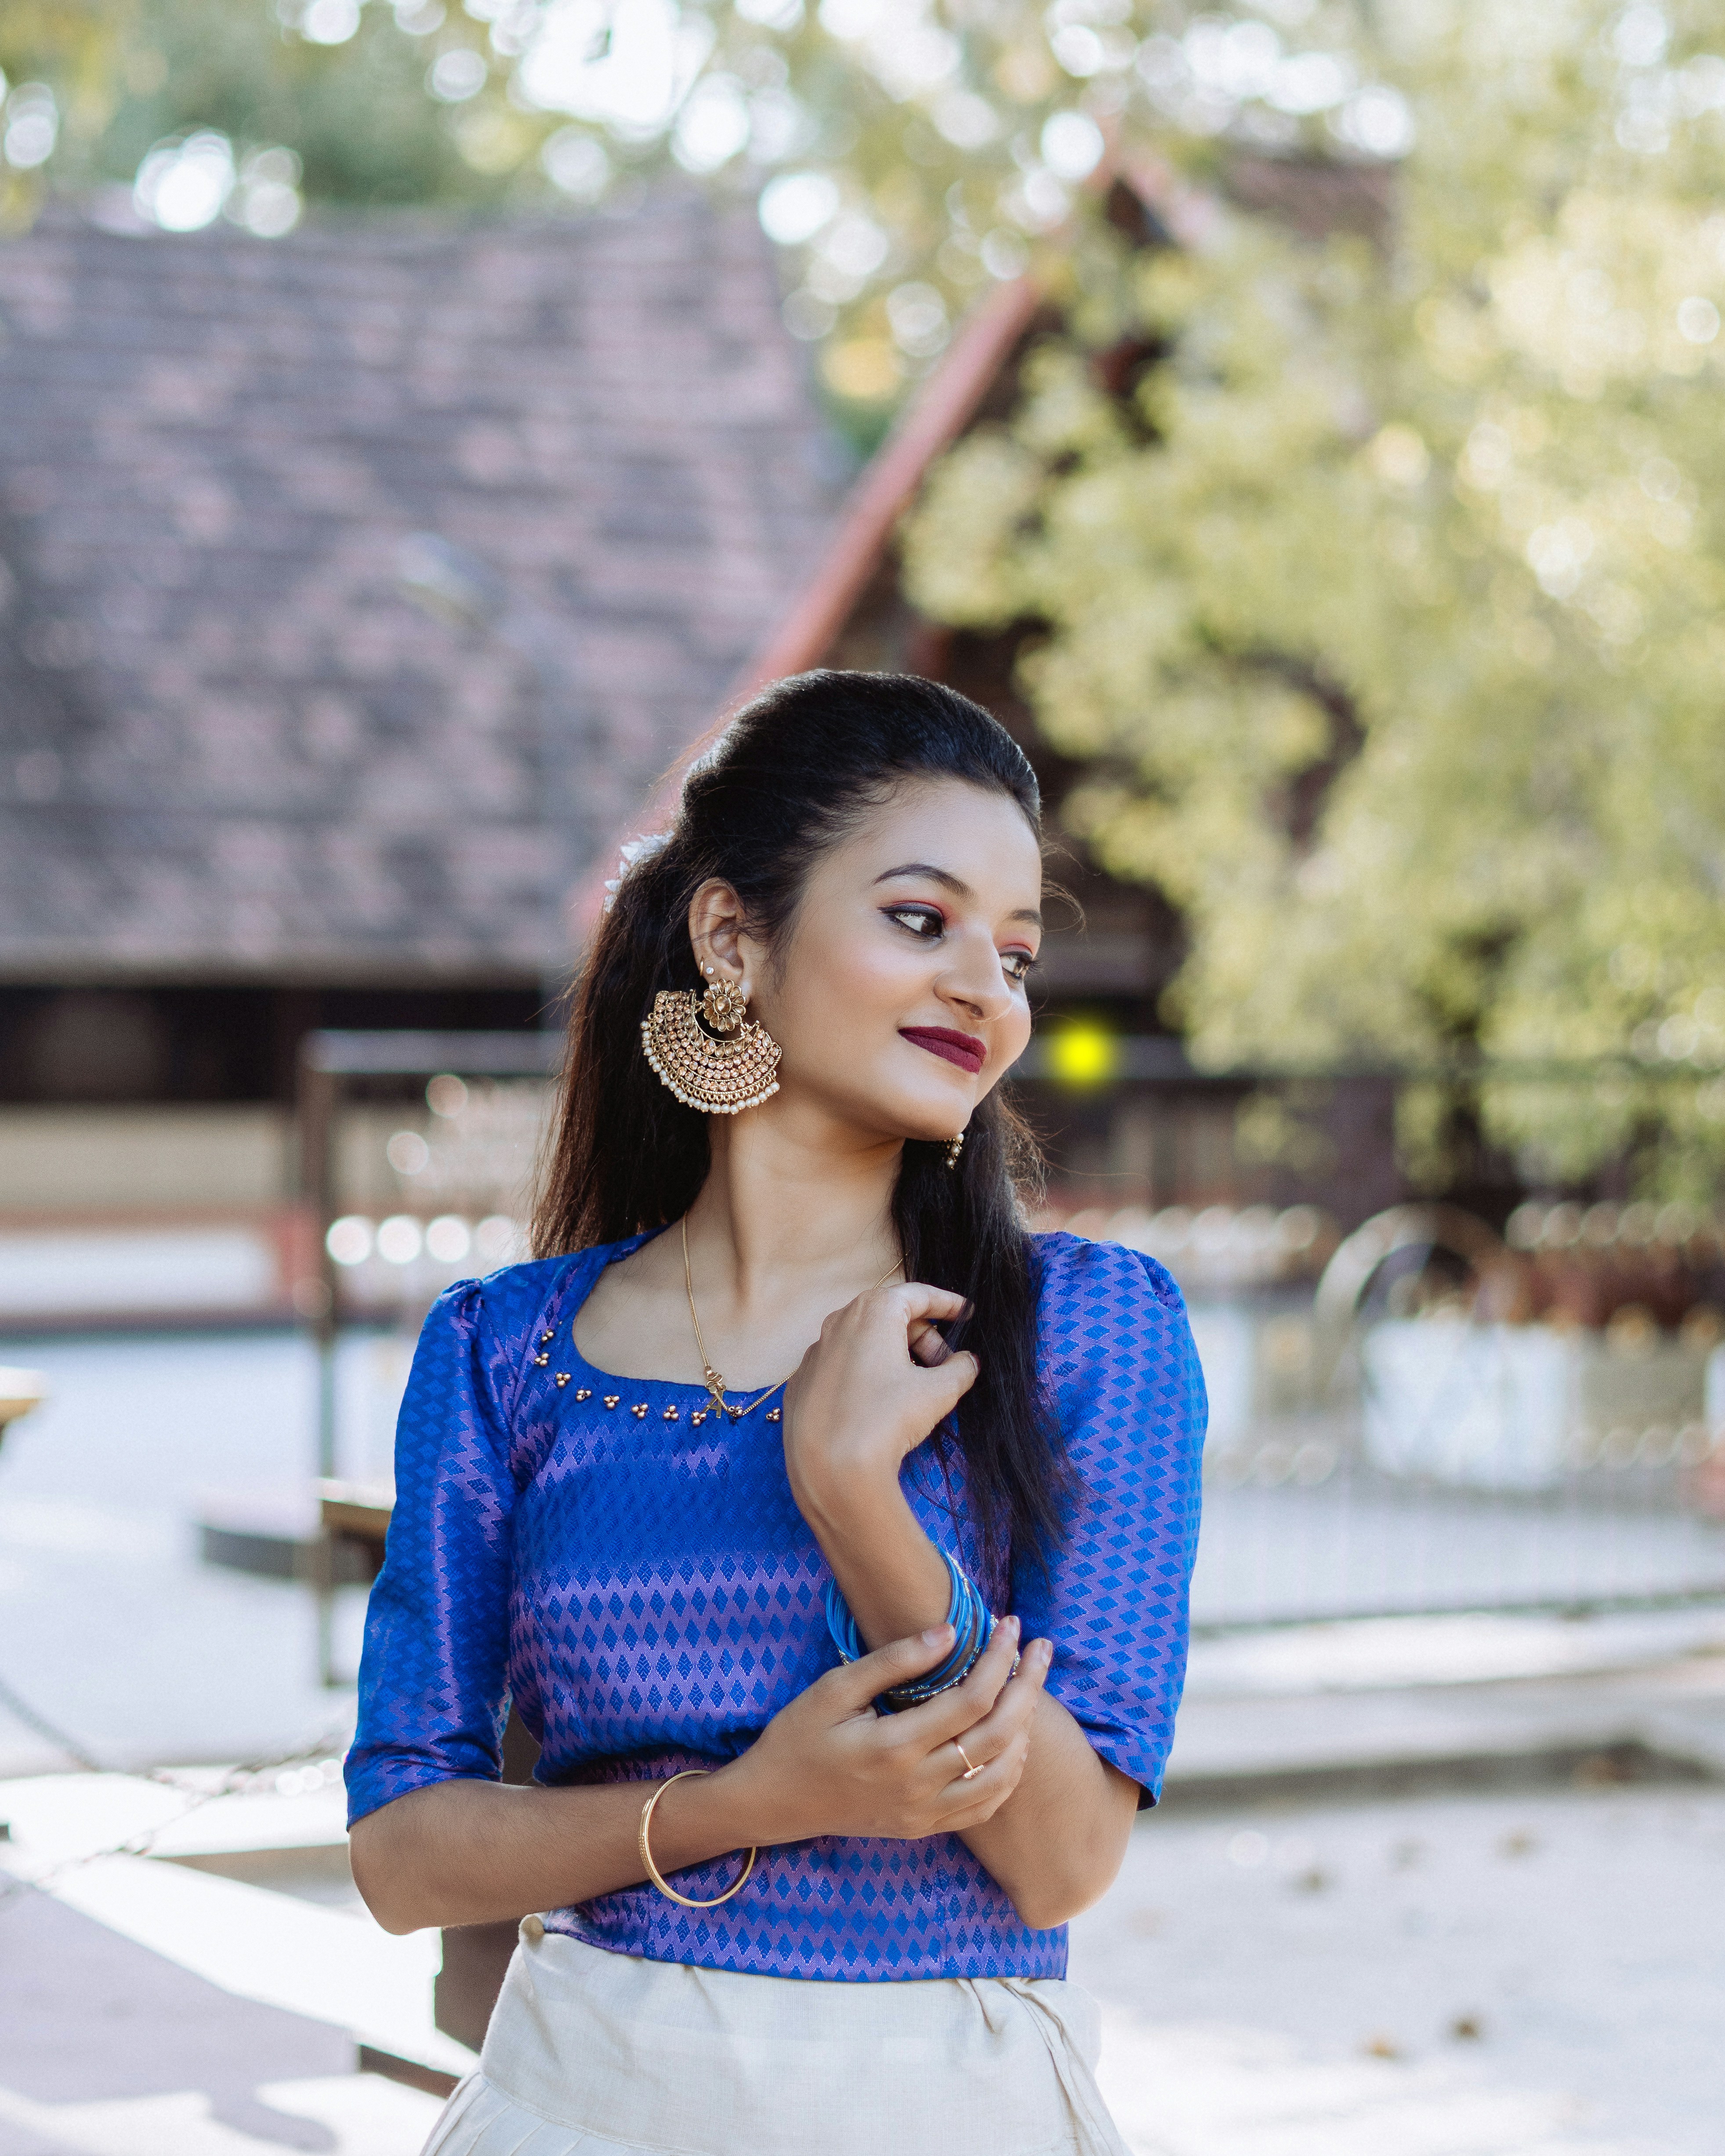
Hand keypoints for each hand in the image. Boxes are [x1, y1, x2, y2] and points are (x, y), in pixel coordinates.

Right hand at [717, 1614, 1050, 1845]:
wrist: (774, 1802)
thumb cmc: (799, 1736)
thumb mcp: (834, 1688)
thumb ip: (893, 1662)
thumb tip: (949, 1632)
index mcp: (895, 1746)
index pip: (972, 1699)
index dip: (1000, 1658)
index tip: (1010, 1624)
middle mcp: (917, 1785)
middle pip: (998, 1735)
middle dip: (1029, 1686)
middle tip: (1042, 1648)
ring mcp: (923, 1813)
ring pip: (1000, 1776)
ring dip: (1026, 1729)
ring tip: (1029, 1688)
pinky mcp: (923, 1828)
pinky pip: (982, 1807)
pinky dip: (1008, 1774)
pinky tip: (1012, 1741)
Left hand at [781, 1281, 978, 1511]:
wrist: (830, 1469)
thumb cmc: (887, 1420)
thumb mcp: (939, 1392)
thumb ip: (960, 1368)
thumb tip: (967, 1362)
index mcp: (872, 1311)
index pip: (918, 1295)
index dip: (947, 1303)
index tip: (965, 1312)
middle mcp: (837, 1322)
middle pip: (890, 1318)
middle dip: (923, 1337)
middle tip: (945, 1366)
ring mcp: (814, 1354)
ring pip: (863, 1342)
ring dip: (894, 1356)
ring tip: (915, 1388)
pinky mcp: (801, 1384)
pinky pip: (841, 1368)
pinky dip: (864, 1376)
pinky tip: (879, 1405)